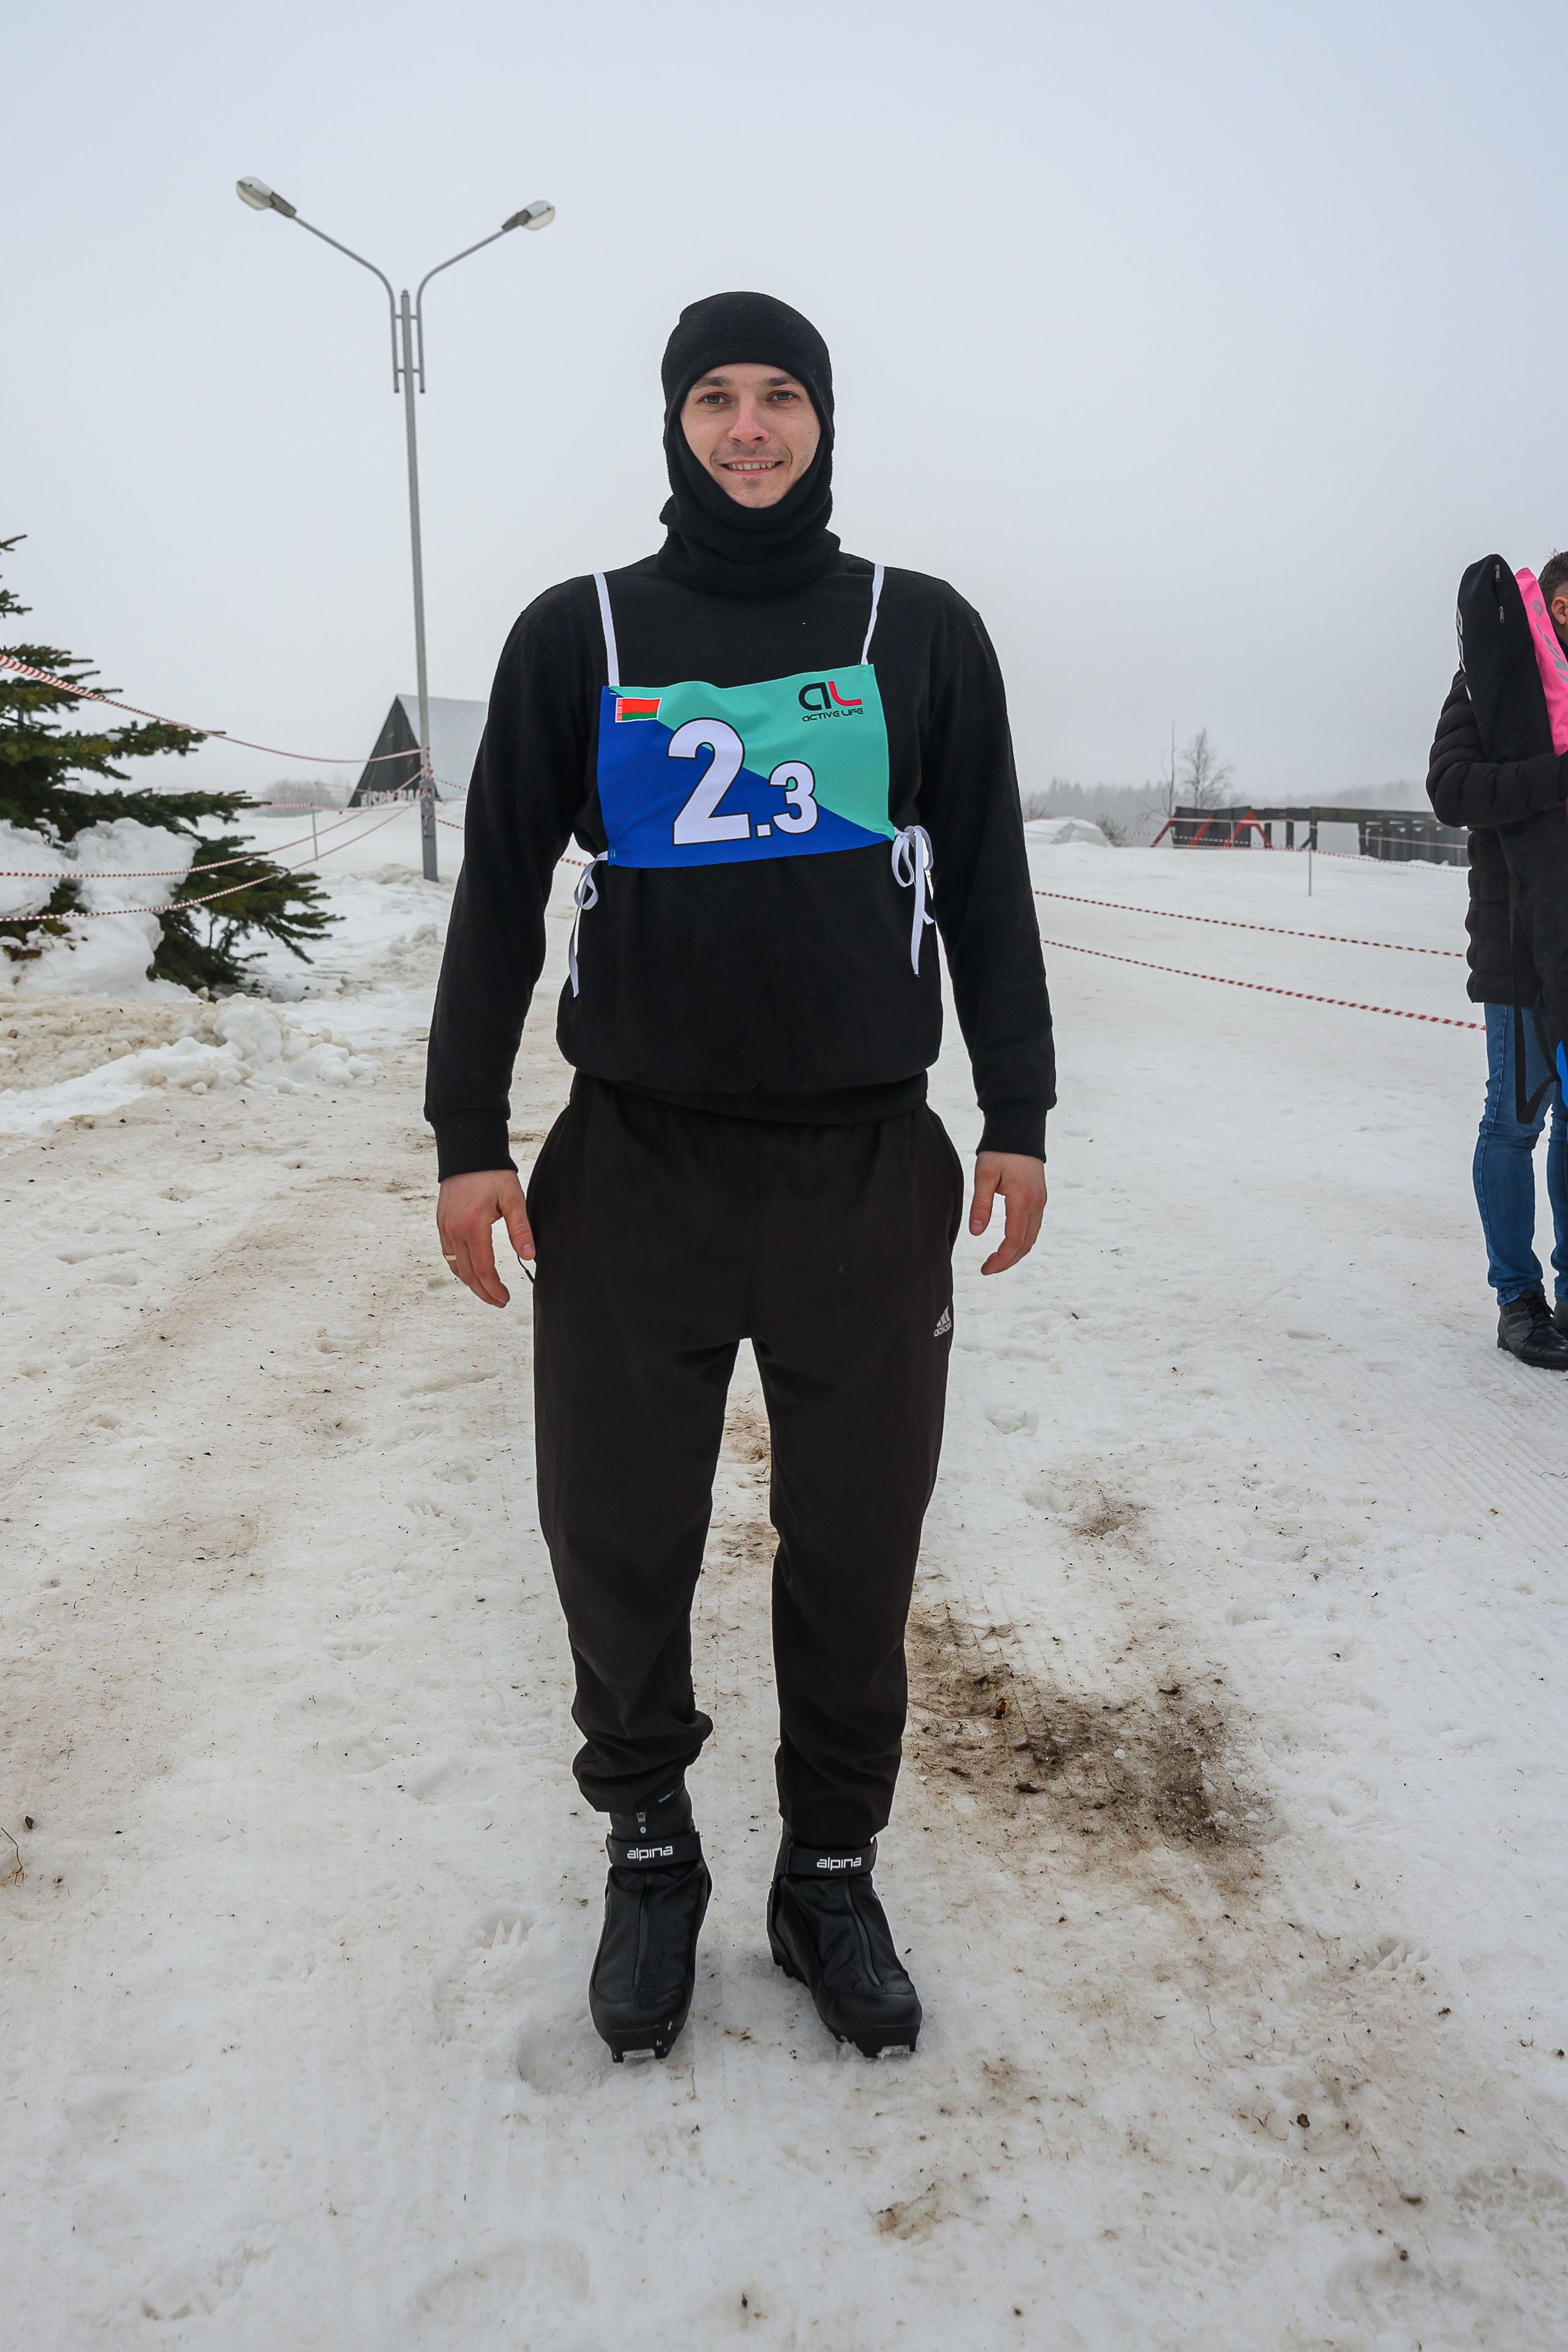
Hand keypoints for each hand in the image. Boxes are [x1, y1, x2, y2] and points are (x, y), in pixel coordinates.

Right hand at [437, 1169, 532, 1306]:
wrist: (467, 1153)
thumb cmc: (492, 1174)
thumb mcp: (513, 1199)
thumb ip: (520, 1229)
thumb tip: (529, 1256)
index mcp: (473, 1226)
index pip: (483, 1269)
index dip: (494, 1288)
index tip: (505, 1298)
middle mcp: (454, 1230)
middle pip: (467, 1274)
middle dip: (483, 1292)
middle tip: (499, 1302)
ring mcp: (445, 1228)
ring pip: (455, 1267)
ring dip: (471, 1283)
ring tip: (487, 1292)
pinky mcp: (441, 1224)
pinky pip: (448, 1255)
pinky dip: (459, 1269)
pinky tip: (470, 1273)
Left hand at [968, 1151, 1046, 1275]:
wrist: (1020, 1129)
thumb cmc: (999, 1151)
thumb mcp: (984, 1175)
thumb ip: (980, 1205)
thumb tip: (975, 1232)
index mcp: (1022, 1200)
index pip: (1014, 1241)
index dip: (1000, 1259)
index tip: (986, 1269)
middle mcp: (1036, 1204)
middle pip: (1025, 1244)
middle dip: (1008, 1261)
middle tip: (988, 1269)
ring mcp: (1040, 1201)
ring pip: (1031, 1237)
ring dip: (1016, 1252)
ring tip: (997, 1260)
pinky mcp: (1039, 1198)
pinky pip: (1033, 1227)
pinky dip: (1022, 1240)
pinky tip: (1008, 1243)